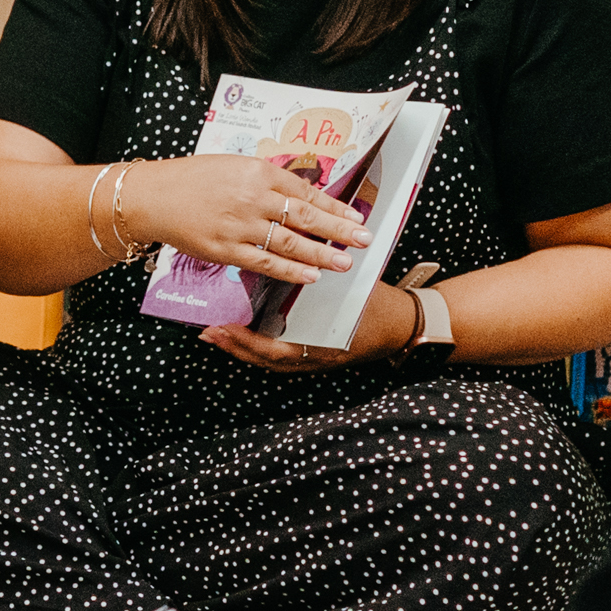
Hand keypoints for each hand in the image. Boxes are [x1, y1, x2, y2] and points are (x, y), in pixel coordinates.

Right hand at [128, 154, 372, 287]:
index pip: (306, 192)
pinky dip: (290, 271)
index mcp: (258, 172)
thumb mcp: (236, 166)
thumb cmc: (195, 178)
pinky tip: (310, 277)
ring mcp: (240, 226)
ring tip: (344, 264)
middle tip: (365, 241)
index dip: (334, 207)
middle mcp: (253, 198)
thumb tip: (302, 194)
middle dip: (339, 231)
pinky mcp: (226, 250)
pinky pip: (264, 262)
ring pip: (290, 243)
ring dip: (321, 255)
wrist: (156, 196)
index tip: (356, 218)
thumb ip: (268, 180)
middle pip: (306, 217)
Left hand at [197, 275, 419, 375]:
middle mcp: (312, 358)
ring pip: (268, 359)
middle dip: (235, 346)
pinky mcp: (312, 356)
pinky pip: (278, 354)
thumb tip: (301, 249)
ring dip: (241, 347)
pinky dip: (257, 345)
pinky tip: (241, 333)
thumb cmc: (379, 306)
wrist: (402, 327)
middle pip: (264, 359)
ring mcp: (312, 361)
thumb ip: (323, 278)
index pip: (274, 350)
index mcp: (321, 346)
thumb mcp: (353, 290)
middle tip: (208, 332)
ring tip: (216, 333)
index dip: (246, 341)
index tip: (222, 327)